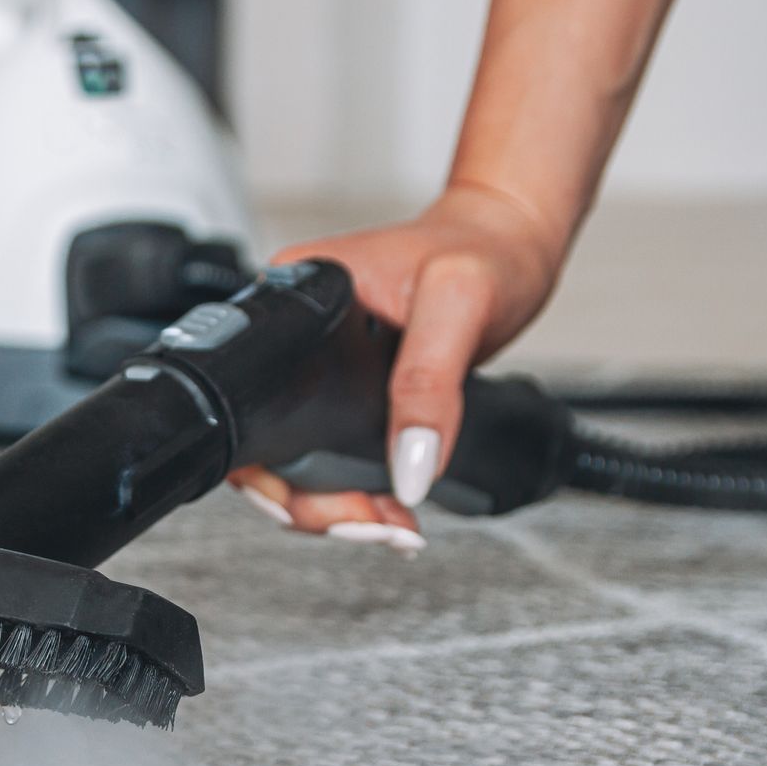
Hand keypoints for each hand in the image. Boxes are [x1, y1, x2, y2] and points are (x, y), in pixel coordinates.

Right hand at [231, 183, 567, 552]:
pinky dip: (358, 489)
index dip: (278, 474)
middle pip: (267, 448)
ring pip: (298, 460)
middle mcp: (294, 336)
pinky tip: (394, 505)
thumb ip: (427, 385)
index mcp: (290, 298)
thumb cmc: (485, 249)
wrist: (513, 239)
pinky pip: (331, 450)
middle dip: (315, 505)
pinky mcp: (347, 385)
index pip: (253, 403)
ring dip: (339, 506)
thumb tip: (408, 468)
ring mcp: (319, 365)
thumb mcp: (459, 305)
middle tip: (376, 526)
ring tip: (394, 527)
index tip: (331, 507)